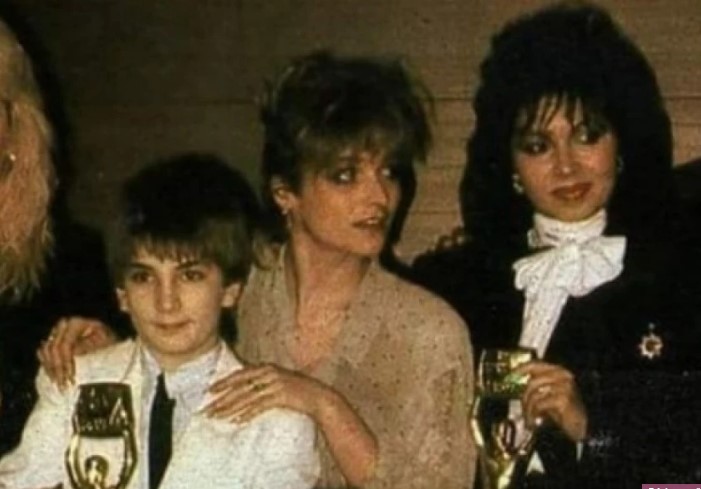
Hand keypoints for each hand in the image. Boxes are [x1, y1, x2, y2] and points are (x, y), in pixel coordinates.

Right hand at [36, 317, 116, 387]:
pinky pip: (44, 353)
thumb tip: (73, 355)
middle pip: (52, 350)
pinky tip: (54, 377)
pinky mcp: (52, 339)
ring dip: (50, 369)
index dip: (66, 363)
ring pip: (45, 352)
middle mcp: (62, 326)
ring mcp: (55, 332)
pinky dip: (47, 366)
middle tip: (63, 385)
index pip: (64, 346)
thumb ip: (88, 347)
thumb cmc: (107, 338)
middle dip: (57, 369)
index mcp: (75, 323)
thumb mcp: (103, 341)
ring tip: (59, 384)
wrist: (105, 334)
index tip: (71, 377)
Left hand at [204, 363, 328, 422]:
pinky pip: (259, 406)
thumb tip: (243, 390)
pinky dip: (247, 414)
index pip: (239, 374)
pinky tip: (236, 421)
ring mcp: (274, 384)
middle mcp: (268, 373)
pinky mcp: (280, 396)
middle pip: (240, 387)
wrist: (318, 396)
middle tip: (207, 409)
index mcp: (266, 367)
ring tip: (217, 417)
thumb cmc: (297, 390)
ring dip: (230, 409)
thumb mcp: (277, 380)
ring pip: (246, 397)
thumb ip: (261, 381)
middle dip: (222, 399)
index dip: (224, 382)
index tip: (209, 391)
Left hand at [515, 361, 586, 441]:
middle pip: (533, 381)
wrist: (582, 427)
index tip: (509, 376)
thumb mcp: (547, 395)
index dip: (520, 369)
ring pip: (535, 393)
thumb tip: (516, 382)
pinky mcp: (564, 399)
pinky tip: (535, 421)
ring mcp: (564, 386)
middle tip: (523, 409)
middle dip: (524, 397)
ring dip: (528, 408)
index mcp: (558, 371)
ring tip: (529, 418)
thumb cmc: (564, 411)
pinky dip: (534, 413)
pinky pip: (540, 403)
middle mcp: (562, 376)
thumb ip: (536, 386)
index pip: (536, 364)